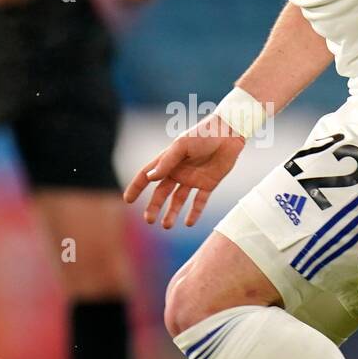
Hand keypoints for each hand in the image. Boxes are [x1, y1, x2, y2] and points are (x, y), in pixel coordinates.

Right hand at [124, 116, 245, 227]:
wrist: (229, 133)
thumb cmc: (204, 134)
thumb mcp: (182, 146)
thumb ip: (167, 162)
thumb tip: (150, 177)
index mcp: (169, 161)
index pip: (147, 175)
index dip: (136, 187)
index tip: (128, 200)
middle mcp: (179, 171)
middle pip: (161, 192)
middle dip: (154, 207)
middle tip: (149, 220)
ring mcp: (193, 178)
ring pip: (178, 200)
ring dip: (171, 212)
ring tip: (166, 226)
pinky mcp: (209, 183)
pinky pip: (199, 201)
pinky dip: (194, 212)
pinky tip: (189, 223)